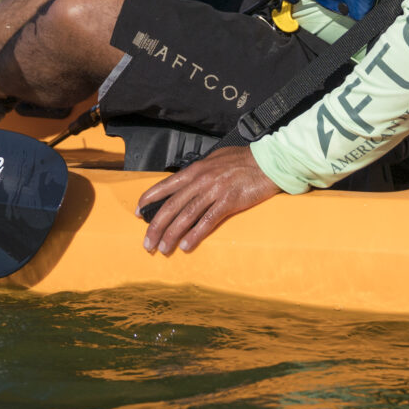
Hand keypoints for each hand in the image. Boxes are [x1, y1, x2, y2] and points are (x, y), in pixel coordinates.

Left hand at [137, 145, 280, 253]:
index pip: (166, 186)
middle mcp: (201, 180)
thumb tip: (186, 183)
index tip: (138, 213)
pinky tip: (186, 246)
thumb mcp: (215, 160)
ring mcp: (214, 191)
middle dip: (156, 226)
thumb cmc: (243, 160)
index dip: (150, 199)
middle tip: (147, 242)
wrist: (269, 161)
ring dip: (171, 235)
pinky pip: (207, 221)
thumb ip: (200, 172)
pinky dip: (195, 235)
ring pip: (186, 216)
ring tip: (162, 249)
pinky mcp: (229, 201)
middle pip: (172, 206)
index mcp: (196, 170)